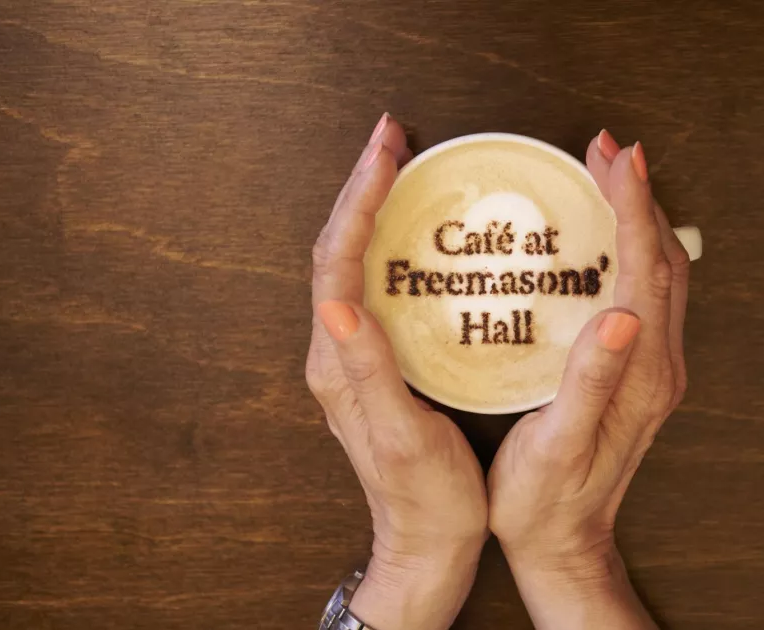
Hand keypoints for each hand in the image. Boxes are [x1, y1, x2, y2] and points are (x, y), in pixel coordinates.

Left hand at [307, 114, 487, 629]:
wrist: (427, 543)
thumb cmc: (425, 498)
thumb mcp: (402, 438)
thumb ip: (368, 373)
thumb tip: (337, 305)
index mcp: (338, 363)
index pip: (337, 264)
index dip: (359, 202)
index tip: (386, 155)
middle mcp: (337, 351)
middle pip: (337, 250)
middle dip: (360, 186)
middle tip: (391, 136)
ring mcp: (354, 354)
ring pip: (353, 261)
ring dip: (370, 206)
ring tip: (398, 162)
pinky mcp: (378, 359)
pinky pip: (376, 282)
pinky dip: (389, 240)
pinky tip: (416, 226)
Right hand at [487, 130, 688, 628]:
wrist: (566, 544)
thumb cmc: (545, 500)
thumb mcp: (557, 445)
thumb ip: (592, 381)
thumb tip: (619, 314)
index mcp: (639, 373)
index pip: (643, 269)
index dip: (632, 207)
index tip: (618, 158)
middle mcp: (658, 365)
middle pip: (661, 260)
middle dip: (639, 196)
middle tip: (607, 150)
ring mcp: (654, 370)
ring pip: (660, 274)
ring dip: (640, 219)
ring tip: (609, 177)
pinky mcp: (640, 375)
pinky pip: (647, 294)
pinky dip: (632, 251)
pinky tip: (603, 239)